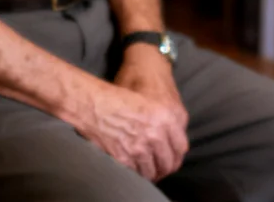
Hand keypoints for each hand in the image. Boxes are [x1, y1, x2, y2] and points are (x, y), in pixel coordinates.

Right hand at [69, 67, 188, 181]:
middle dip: (164, 168)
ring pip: (152, 171)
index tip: (172, 159)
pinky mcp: (124, 157)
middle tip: (159, 169)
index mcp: (166, 117)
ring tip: (146, 170)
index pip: (181, 147)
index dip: (176, 157)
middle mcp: (155, 133)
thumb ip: (165, 122)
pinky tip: (133, 168)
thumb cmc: (118, 99)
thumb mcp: (150, 103)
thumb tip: (171, 142)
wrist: (93, 103)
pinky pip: (135, 173)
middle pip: (168, 163)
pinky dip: (135, 173)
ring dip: (150, 173)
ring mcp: (139, 147)